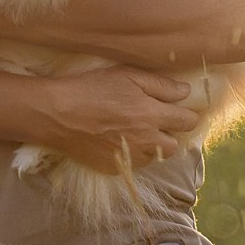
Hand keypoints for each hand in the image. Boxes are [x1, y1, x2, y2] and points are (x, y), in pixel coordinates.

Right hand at [40, 67, 198, 174]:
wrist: (57, 115)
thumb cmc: (91, 89)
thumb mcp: (126, 76)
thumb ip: (161, 85)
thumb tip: (185, 93)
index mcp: (153, 115)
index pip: (187, 121)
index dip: (185, 114)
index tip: (176, 110)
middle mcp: (148, 140)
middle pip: (175, 145)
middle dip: (168, 133)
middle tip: (151, 121)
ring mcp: (131, 158)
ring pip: (155, 157)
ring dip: (151, 146)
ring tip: (133, 132)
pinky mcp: (115, 169)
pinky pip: (134, 165)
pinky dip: (132, 155)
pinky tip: (117, 141)